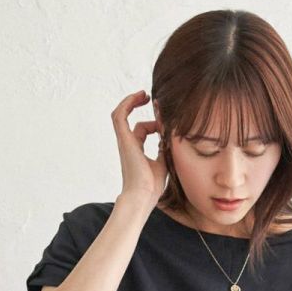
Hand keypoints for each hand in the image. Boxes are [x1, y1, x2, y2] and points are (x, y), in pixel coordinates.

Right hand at [112, 89, 166, 207]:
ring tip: (144, 94)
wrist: (142, 196)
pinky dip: (128, 103)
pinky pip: (120, 115)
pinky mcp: (124, 139)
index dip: (155, 125)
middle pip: (132, 121)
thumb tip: (171, 138)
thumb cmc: (151, 187)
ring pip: (121, 115)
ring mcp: (125, 142)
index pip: (143, 132)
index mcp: (137, 152)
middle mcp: (128, 145)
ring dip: (131, 102)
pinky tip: (140, 97)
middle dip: (139, 108)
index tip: (166, 122)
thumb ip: (165, 149)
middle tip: (151, 99)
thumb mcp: (164, 163)